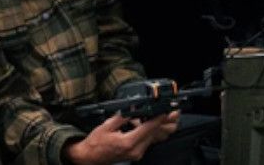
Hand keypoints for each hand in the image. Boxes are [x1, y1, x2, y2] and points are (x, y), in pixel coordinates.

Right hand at [63, 111, 179, 164]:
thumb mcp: (107, 125)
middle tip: (173, 112)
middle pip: (154, 134)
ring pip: (153, 138)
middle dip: (164, 122)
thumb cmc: (95, 143)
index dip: (159, 118)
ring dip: (159, 127)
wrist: (90, 157)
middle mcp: (135, 150)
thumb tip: (135, 107)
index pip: (148, 128)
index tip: (166, 110)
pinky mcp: (136, 154)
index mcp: (128, 143)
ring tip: (166, 116)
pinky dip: (150, 132)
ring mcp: (136, 154)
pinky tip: (149, 124)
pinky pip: (148, 141)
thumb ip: (123, 116)